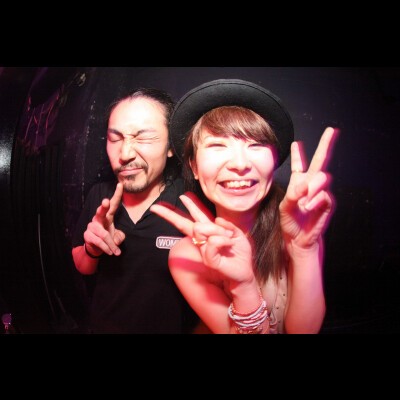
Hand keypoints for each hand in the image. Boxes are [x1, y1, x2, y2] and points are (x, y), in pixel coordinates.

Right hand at [83, 183, 125, 255]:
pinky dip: (107, 248)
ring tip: (117, 252)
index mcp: (107, 216)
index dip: (117, 195)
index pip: (113, 204)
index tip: (120, 185)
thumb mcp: (117, 237)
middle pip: (101, 211)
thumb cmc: (108, 238)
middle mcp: (98, 218)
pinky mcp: (87, 235)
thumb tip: (116, 240)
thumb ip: (120, 237)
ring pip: (104, 234)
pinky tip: (110, 252)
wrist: (96, 249)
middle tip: (106, 202)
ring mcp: (92, 226)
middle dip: (103, 206)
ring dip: (111, 245)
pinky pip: (99, 242)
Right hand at [150, 192, 255, 283]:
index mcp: (210, 232)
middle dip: (170, 215)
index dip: (189, 206)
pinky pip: (212, 242)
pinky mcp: (208, 259)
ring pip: (202, 230)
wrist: (244, 272)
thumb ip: (227, 225)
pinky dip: (223, 240)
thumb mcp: (237, 234)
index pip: (196, 217)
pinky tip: (229, 244)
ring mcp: (204, 250)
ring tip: (229, 240)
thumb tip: (216, 219)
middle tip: (156, 208)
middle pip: (185, 224)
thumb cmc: (239, 254)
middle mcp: (203, 240)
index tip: (181, 197)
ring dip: (219, 232)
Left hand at [279, 127, 338, 250]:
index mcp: (298, 184)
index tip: (296, 143)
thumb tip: (306, 184)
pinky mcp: (327, 203)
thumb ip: (294, 194)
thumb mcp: (285, 207)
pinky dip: (315, 200)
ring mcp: (320, 193)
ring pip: (322, 178)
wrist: (298, 239)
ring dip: (313, 187)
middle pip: (320, 162)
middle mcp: (310, 185)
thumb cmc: (290, 222)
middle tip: (331, 131)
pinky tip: (309, 206)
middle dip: (325, 145)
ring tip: (305, 200)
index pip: (299, 165)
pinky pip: (324, 195)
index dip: (298, 154)